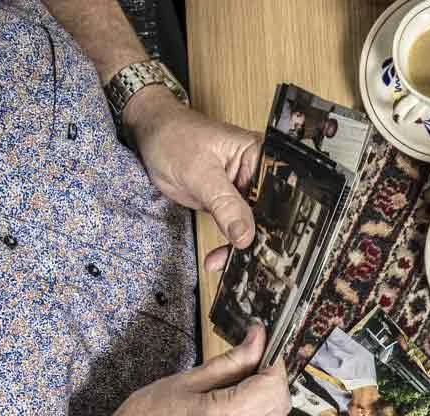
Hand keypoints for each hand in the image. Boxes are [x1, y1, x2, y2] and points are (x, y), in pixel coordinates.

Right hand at [96, 326, 288, 415]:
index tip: (263, 347)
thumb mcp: (188, 380)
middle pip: (280, 403)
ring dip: (266, 399)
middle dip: (272, 379)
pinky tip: (233, 413)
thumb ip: (231, 360)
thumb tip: (259, 338)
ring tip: (235, 391)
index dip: (272, 363)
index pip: (272, 386)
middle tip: (250, 364)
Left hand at [125, 94, 261, 264]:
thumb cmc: (175, 137)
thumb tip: (245, 235)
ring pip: (254, 226)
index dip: (277, 223)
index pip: (279, 195)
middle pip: (270, 215)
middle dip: (260, 241)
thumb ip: (225, 204)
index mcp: (261, 156)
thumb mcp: (200, 172)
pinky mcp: (230, 204)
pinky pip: (236, 229)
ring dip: (241, 247)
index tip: (267, 248)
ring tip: (224, 262)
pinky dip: (227, 245)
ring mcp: (244, 190)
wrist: (151, 137)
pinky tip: (216, 259)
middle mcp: (258, 174)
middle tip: (248, 264)